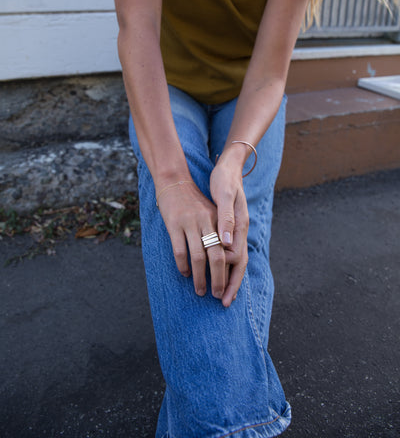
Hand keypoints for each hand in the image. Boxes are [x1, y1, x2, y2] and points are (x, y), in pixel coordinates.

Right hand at [156, 181, 226, 300]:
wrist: (174, 180)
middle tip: (217, 296)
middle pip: (217, 257)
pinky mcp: (174, 224)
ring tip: (200, 290)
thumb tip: (227, 258)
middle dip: (219, 279)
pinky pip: (180, 250)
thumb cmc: (195, 201)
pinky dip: (183, 265)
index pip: (231, 251)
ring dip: (200, 278)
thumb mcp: (212, 212)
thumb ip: (220, 232)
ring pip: (198, 257)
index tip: (231, 290)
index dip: (232, 272)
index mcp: (220, 220)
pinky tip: (185, 273)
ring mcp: (190, 223)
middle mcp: (208, 222)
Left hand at [209, 148, 249, 307]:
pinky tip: (220, 271)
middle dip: (232, 284)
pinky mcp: (231, 226)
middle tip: (224, 303)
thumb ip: (226, 219)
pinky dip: (227, 264)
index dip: (227, 276)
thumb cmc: (225, 180)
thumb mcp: (224, 195)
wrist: (229, 167)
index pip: (235, 257)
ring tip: (224, 293)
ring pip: (237, 259)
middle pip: (240, 263)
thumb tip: (227, 243)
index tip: (220, 293)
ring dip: (230, 277)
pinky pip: (232, 250)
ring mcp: (237, 229)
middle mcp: (241, 230)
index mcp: (240, 225)